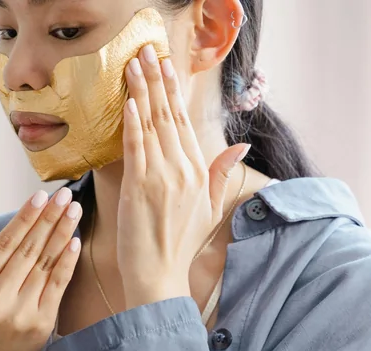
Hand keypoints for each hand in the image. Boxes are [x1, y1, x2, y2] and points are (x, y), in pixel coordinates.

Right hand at [0, 188, 82, 350]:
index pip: (2, 247)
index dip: (22, 220)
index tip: (39, 197)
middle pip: (27, 251)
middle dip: (48, 219)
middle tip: (65, 194)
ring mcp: (21, 314)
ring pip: (44, 265)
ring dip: (62, 234)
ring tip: (74, 210)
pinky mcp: (41, 324)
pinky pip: (57, 287)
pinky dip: (67, 263)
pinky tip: (74, 242)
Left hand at [117, 44, 250, 306]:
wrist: (160, 277)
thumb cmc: (180, 247)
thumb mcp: (209, 210)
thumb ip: (220, 175)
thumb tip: (240, 148)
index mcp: (198, 172)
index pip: (184, 124)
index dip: (173, 93)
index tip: (166, 69)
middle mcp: (182, 170)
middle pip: (168, 117)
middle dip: (156, 82)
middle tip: (146, 53)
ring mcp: (161, 177)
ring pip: (151, 126)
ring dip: (141, 92)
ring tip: (134, 65)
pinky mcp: (139, 188)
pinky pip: (136, 148)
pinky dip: (133, 123)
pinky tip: (129, 101)